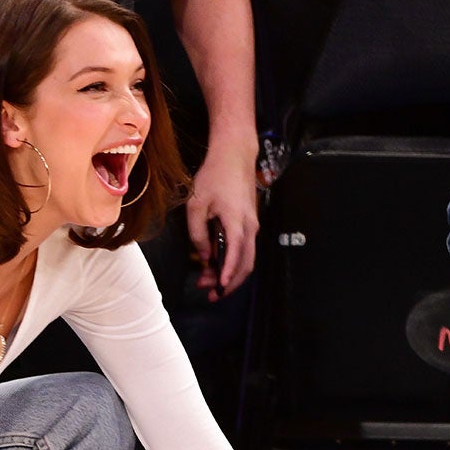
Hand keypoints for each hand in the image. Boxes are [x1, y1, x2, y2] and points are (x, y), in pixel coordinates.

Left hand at [186, 138, 257, 298]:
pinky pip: (244, 248)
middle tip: (211, 293)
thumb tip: (204, 256)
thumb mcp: (196, 205)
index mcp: (237, 222)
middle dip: (229, 282)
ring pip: (246, 258)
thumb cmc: (215, 176)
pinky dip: (233, 261)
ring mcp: (252, 225)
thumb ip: (198, 234)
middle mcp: (250, 227)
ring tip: (210, 282)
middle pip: (246, 264)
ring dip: (231, 274)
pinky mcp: (249, 223)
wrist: (234, 155)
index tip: (219, 289)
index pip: (235, 256)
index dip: (227, 276)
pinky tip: (216, 265)